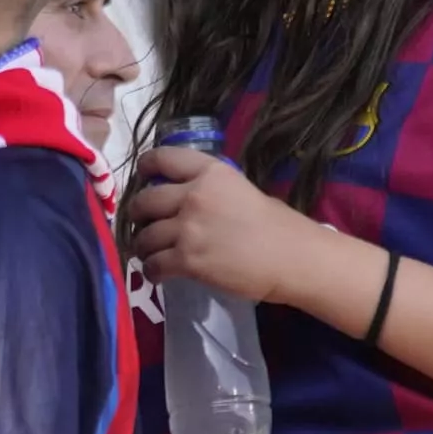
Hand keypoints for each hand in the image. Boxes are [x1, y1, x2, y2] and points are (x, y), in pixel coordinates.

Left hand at [125, 140, 348, 309]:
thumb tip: (191, 202)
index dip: (146, 166)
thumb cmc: (280, 227)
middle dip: (138, 214)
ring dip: (143, 247)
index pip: (163, 158)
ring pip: (144, 236)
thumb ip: (213, 192)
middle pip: (145, 201)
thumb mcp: (245, 192)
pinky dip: (152, 271)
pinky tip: (158, 274)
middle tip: (144, 224)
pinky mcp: (187, 260)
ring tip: (151, 254)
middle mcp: (194, 196)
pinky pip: (153, 265)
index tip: (143, 176)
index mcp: (211, 173)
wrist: (294, 259)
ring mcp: (188, 229)